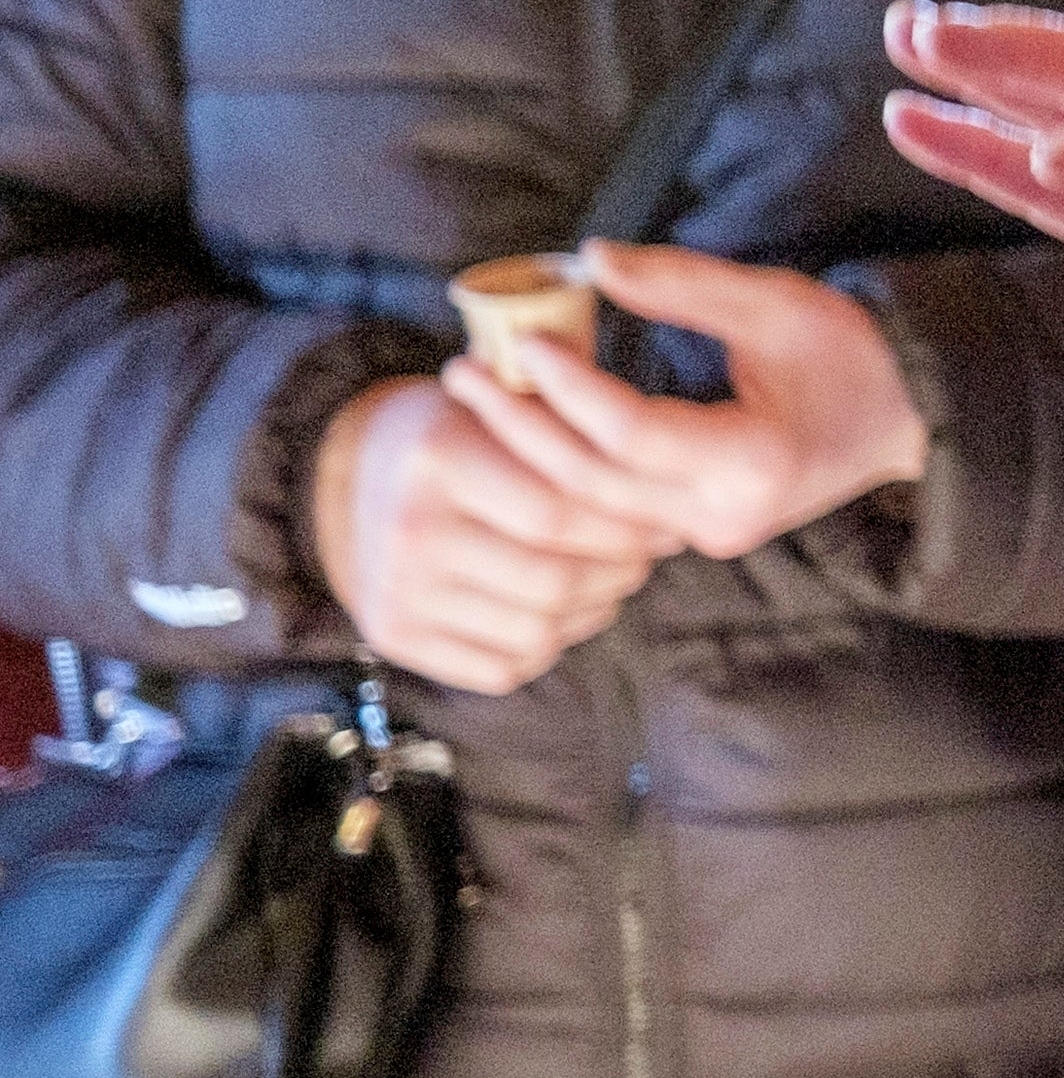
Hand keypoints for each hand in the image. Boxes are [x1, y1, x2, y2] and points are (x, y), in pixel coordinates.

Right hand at [306, 373, 664, 695]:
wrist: (362, 473)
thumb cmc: (467, 435)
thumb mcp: (511, 410)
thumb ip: (580, 440)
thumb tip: (687, 497)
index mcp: (439, 459)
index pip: (558, 515)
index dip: (627, 529)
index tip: (665, 525)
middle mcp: (408, 529)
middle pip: (553, 582)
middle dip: (619, 576)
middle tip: (647, 560)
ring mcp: (394, 588)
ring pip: (534, 632)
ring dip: (591, 614)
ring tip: (609, 584)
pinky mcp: (393, 633)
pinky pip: (500, 667)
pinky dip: (547, 648)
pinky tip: (560, 614)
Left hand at [431, 244, 924, 565]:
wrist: (906, 421)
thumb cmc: (851, 356)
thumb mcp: (776, 301)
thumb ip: (681, 282)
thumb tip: (591, 259)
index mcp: (755, 462)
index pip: (630, 432)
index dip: (568, 387)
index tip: (522, 340)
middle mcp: (726, 513)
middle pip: (591, 482)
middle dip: (520, 427)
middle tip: (463, 373)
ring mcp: (708, 533)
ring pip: (589, 509)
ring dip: (527, 454)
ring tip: (479, 399)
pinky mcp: (695, 531)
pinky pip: (608, 512)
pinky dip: (560, 471)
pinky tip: (524, 430)